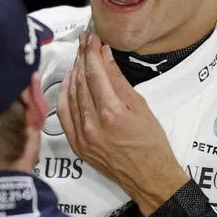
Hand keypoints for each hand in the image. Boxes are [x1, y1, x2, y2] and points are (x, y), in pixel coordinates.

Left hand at [57, 32, 188, 215]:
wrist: (149, 178)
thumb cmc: (152, 144)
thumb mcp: (141, 107)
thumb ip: (119, 81)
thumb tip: (105, 56)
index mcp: (112, 114)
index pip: (94, 74)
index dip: (91, 52)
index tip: (92, 37)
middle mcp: (92, 125)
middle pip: (80, 82)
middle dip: (81, 58)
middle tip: (84, 41)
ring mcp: (81, 137)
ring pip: (69, 96)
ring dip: (72, 73)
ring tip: (78, 57)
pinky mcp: (76, 145)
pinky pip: (63, 114)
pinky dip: (64, 95)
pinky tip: (69, 82)